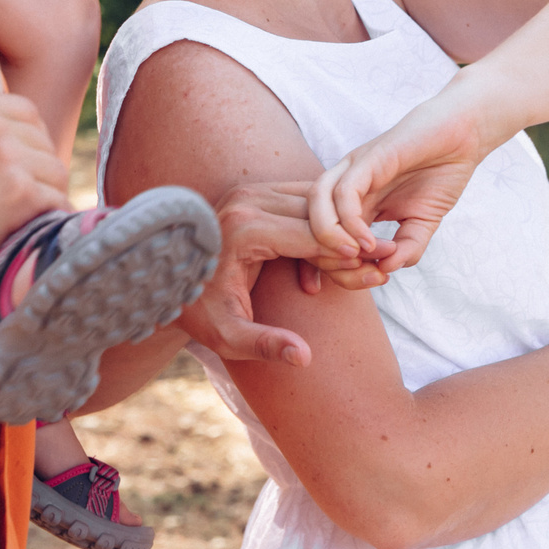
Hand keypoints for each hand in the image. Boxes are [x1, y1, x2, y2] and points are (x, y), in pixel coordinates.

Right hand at [0, 93, 69, 295]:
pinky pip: (57, 199)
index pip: (24, 111)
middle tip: (31, 198)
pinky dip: (53, 218)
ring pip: (54, 169)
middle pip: (42, 140)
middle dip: (40, 169)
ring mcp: (4, 155)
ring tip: (36, 216)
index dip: (29, 141)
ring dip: (49, 194)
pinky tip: (39, 230)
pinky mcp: (20, 190)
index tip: (23, 167)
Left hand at [180, 183, 387, 365]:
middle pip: (319, 215)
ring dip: (338, 233)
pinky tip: (327, 265)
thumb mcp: (228, 336)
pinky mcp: (253, 192)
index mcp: (244, 228)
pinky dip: (321, 227)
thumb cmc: (197, 311)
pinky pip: (301, 202)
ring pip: (314, 203)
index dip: (348, 257)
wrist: (165, 280)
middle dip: (351, 243)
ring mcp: (249, 191)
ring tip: (364, 265)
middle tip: (382, 267)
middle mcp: (247, 199)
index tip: (378, 276)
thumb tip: (304, 357)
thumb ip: (266, 345)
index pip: (313, 236)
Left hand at [309, 86, 497, 274]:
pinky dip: (350, 221)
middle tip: (357, 275)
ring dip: (328, 237)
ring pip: (316, 203)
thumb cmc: (440, 173)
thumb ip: (407, 248)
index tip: (365, 283)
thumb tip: (386, 272)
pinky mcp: (369, 158)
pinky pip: (344, 191)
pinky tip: (369, 240)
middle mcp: (346, 184)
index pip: (324, 237)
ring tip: (355, 258)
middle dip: (324, 257)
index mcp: (354, 201)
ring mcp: (354, 169)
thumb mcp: (423, 222)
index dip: (335, 267)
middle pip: (309, 222)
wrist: (463, 135)